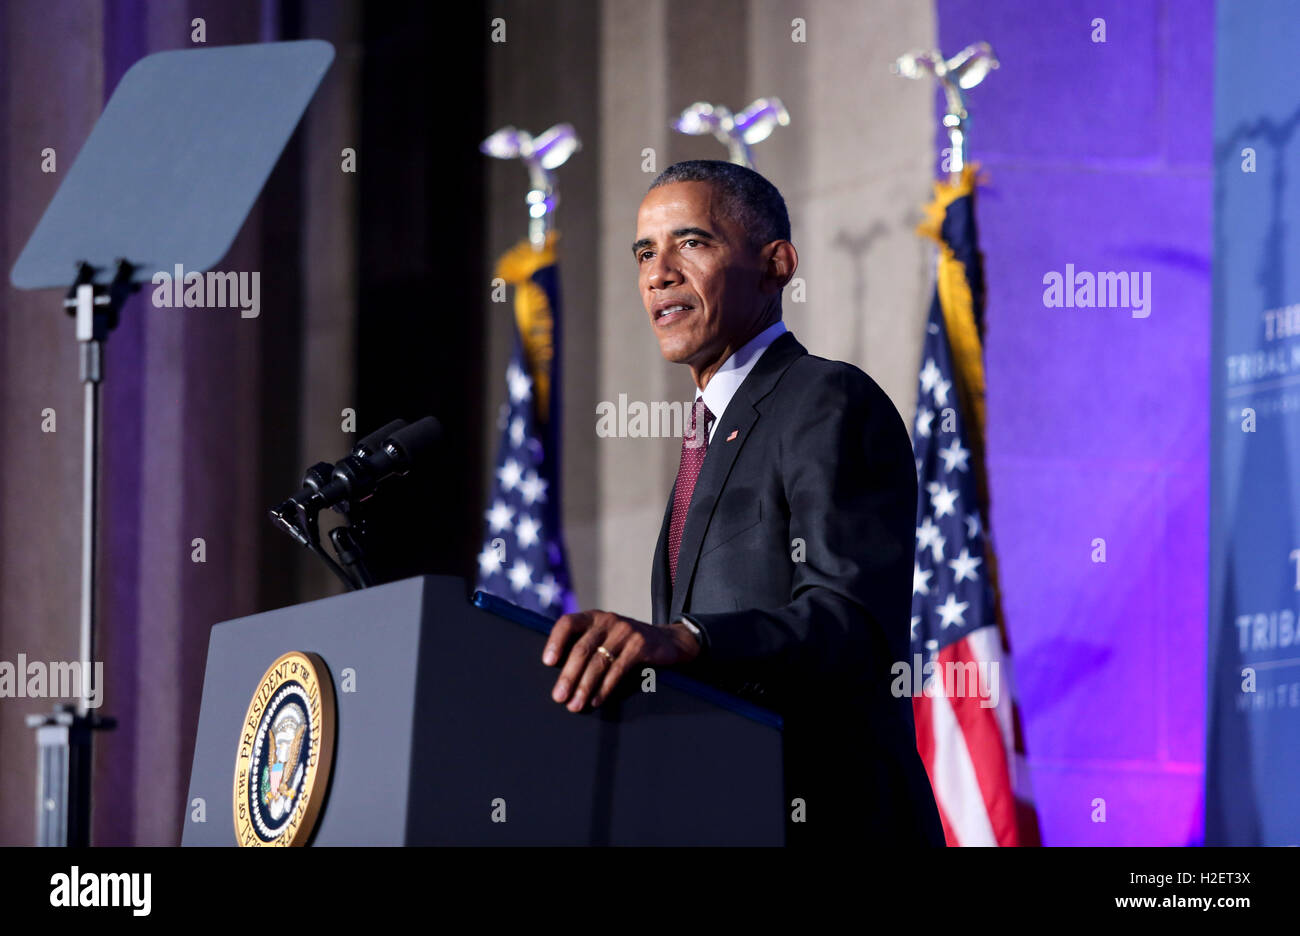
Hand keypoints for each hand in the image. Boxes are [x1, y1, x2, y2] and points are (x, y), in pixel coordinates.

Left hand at [542, 609, 700, 711]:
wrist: (668, 642)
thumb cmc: (625, 645)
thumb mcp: (605, 638)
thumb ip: (584, 646)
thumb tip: (557, 677)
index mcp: (593, 617)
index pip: (568, 623)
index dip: (556, 641)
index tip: (547, 662)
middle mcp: (607, 620)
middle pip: (582, 648)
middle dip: (568, 675)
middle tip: (558, 697)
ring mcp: (625, 631)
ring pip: (599, 661)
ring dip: (584, 686)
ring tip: (575, 705)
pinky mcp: (640, 645)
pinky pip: (618, 669)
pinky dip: (605, 687)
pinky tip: (596, 701)